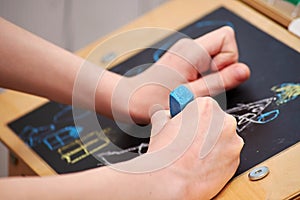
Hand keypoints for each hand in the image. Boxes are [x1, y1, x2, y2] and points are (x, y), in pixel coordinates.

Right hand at [113, 97, 242, 199]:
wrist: (171, 182)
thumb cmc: (166, 154)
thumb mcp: (160, 123)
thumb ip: (168, 114)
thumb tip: (169, 115)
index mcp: (207, 107)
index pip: (204, 106)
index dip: (194, 116)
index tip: (190, 122)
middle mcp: (225, 122)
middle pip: (217, 121)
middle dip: (205, 129)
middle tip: (190, 140)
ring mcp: (233, 143)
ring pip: (223, 139)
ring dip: (212, 144)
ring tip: (194, 153)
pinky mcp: (236, 161)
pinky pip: (227, 155)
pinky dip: (218, 158)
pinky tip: (201, 163)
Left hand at [125, 26, 249, 123]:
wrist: (132, 99)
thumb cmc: (154, 99)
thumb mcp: (192, 95)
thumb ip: (220, 82)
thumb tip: (243, 71)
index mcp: (192, 50)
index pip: (227, 37)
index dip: (229, 60)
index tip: (213, 77)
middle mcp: (189, 46)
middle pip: (224, 47)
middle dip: (221, 69)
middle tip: (200, 84)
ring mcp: (186, 52)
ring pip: (216, 57)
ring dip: (211, 75)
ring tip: (191, 87)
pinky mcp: (184, 59)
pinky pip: (206, 64)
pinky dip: (203, 76)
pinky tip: (188, 86)